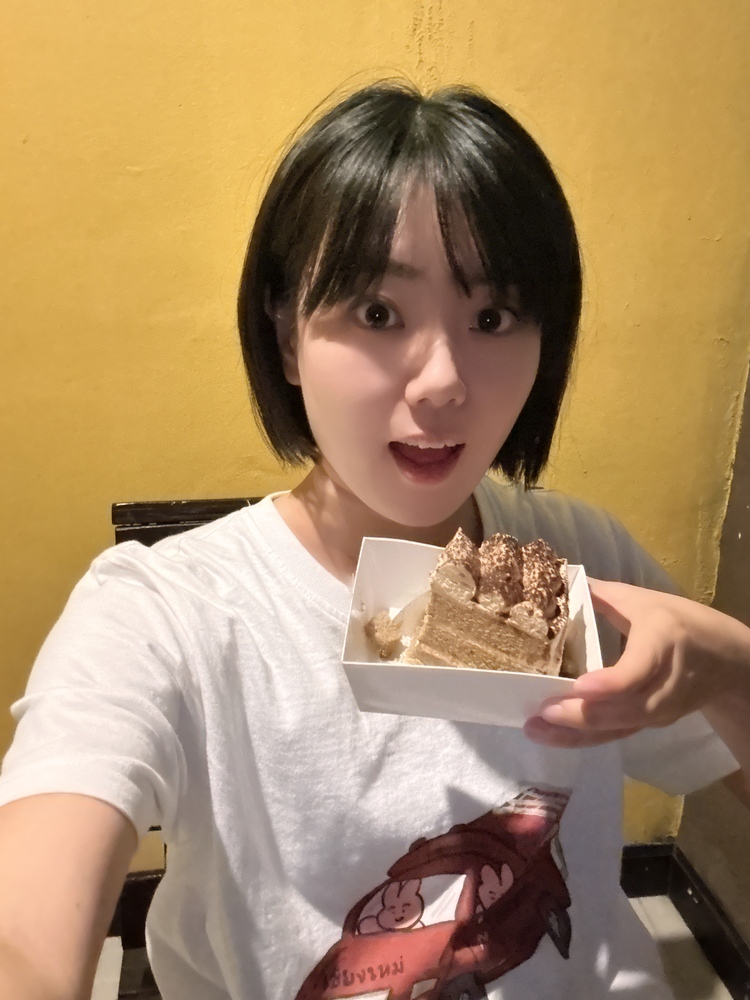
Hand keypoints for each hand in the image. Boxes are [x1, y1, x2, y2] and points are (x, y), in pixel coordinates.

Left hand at [524, 578, 749, 748]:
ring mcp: (661, 710)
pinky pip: (618, 735)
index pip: (636, 672)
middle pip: (623, 709)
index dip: (608, 685)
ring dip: (576, 734)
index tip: (576, 687)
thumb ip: (602, 595)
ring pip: (618, 728)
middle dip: (580, 715)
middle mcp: (663, 683)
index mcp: (662, 642)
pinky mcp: (653, 724)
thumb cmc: (683, 622)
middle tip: (539, 713)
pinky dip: (585, 739)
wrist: (728, 661)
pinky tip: (553, 735)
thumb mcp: (645, 601)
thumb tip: (559, 581)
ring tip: (536, 729)